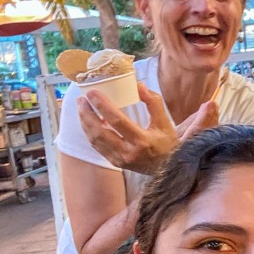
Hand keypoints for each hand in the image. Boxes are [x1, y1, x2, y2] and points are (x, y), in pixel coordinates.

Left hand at [77, 82, 216, 174]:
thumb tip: (140, 85)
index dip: (103, 106)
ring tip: (81, 107)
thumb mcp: (168, 121)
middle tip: (81, 98)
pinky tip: (88, 121)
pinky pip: (98, 147)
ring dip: (85, 123)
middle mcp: (130, 153)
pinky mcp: (117, 163)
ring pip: (95, 141)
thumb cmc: (171, 143)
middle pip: (100, 132)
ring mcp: (121, 160)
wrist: (172, 168)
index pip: (117, 121)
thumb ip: (156, 102)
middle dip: (87, 114)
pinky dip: (90, 133)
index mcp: (143, 141)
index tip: (93, 93)